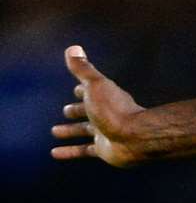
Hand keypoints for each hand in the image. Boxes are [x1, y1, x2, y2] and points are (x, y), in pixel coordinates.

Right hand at [50, 46, 150, 165]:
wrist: (134, 137)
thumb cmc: (114, 109)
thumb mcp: (95, 85)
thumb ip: (83, 69)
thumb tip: (73, 48)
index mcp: (106, 97)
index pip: (93, 91)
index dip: (83, 89)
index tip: (76, 89)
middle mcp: (107, 114)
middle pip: (90, 111)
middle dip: (77, 110)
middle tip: (65, 111)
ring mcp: (106, 133)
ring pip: (85, 131)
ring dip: (70, 131)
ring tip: (55, 131)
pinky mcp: (105, 149)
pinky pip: (84, 151)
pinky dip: (70, 151)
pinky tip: (55, 153)